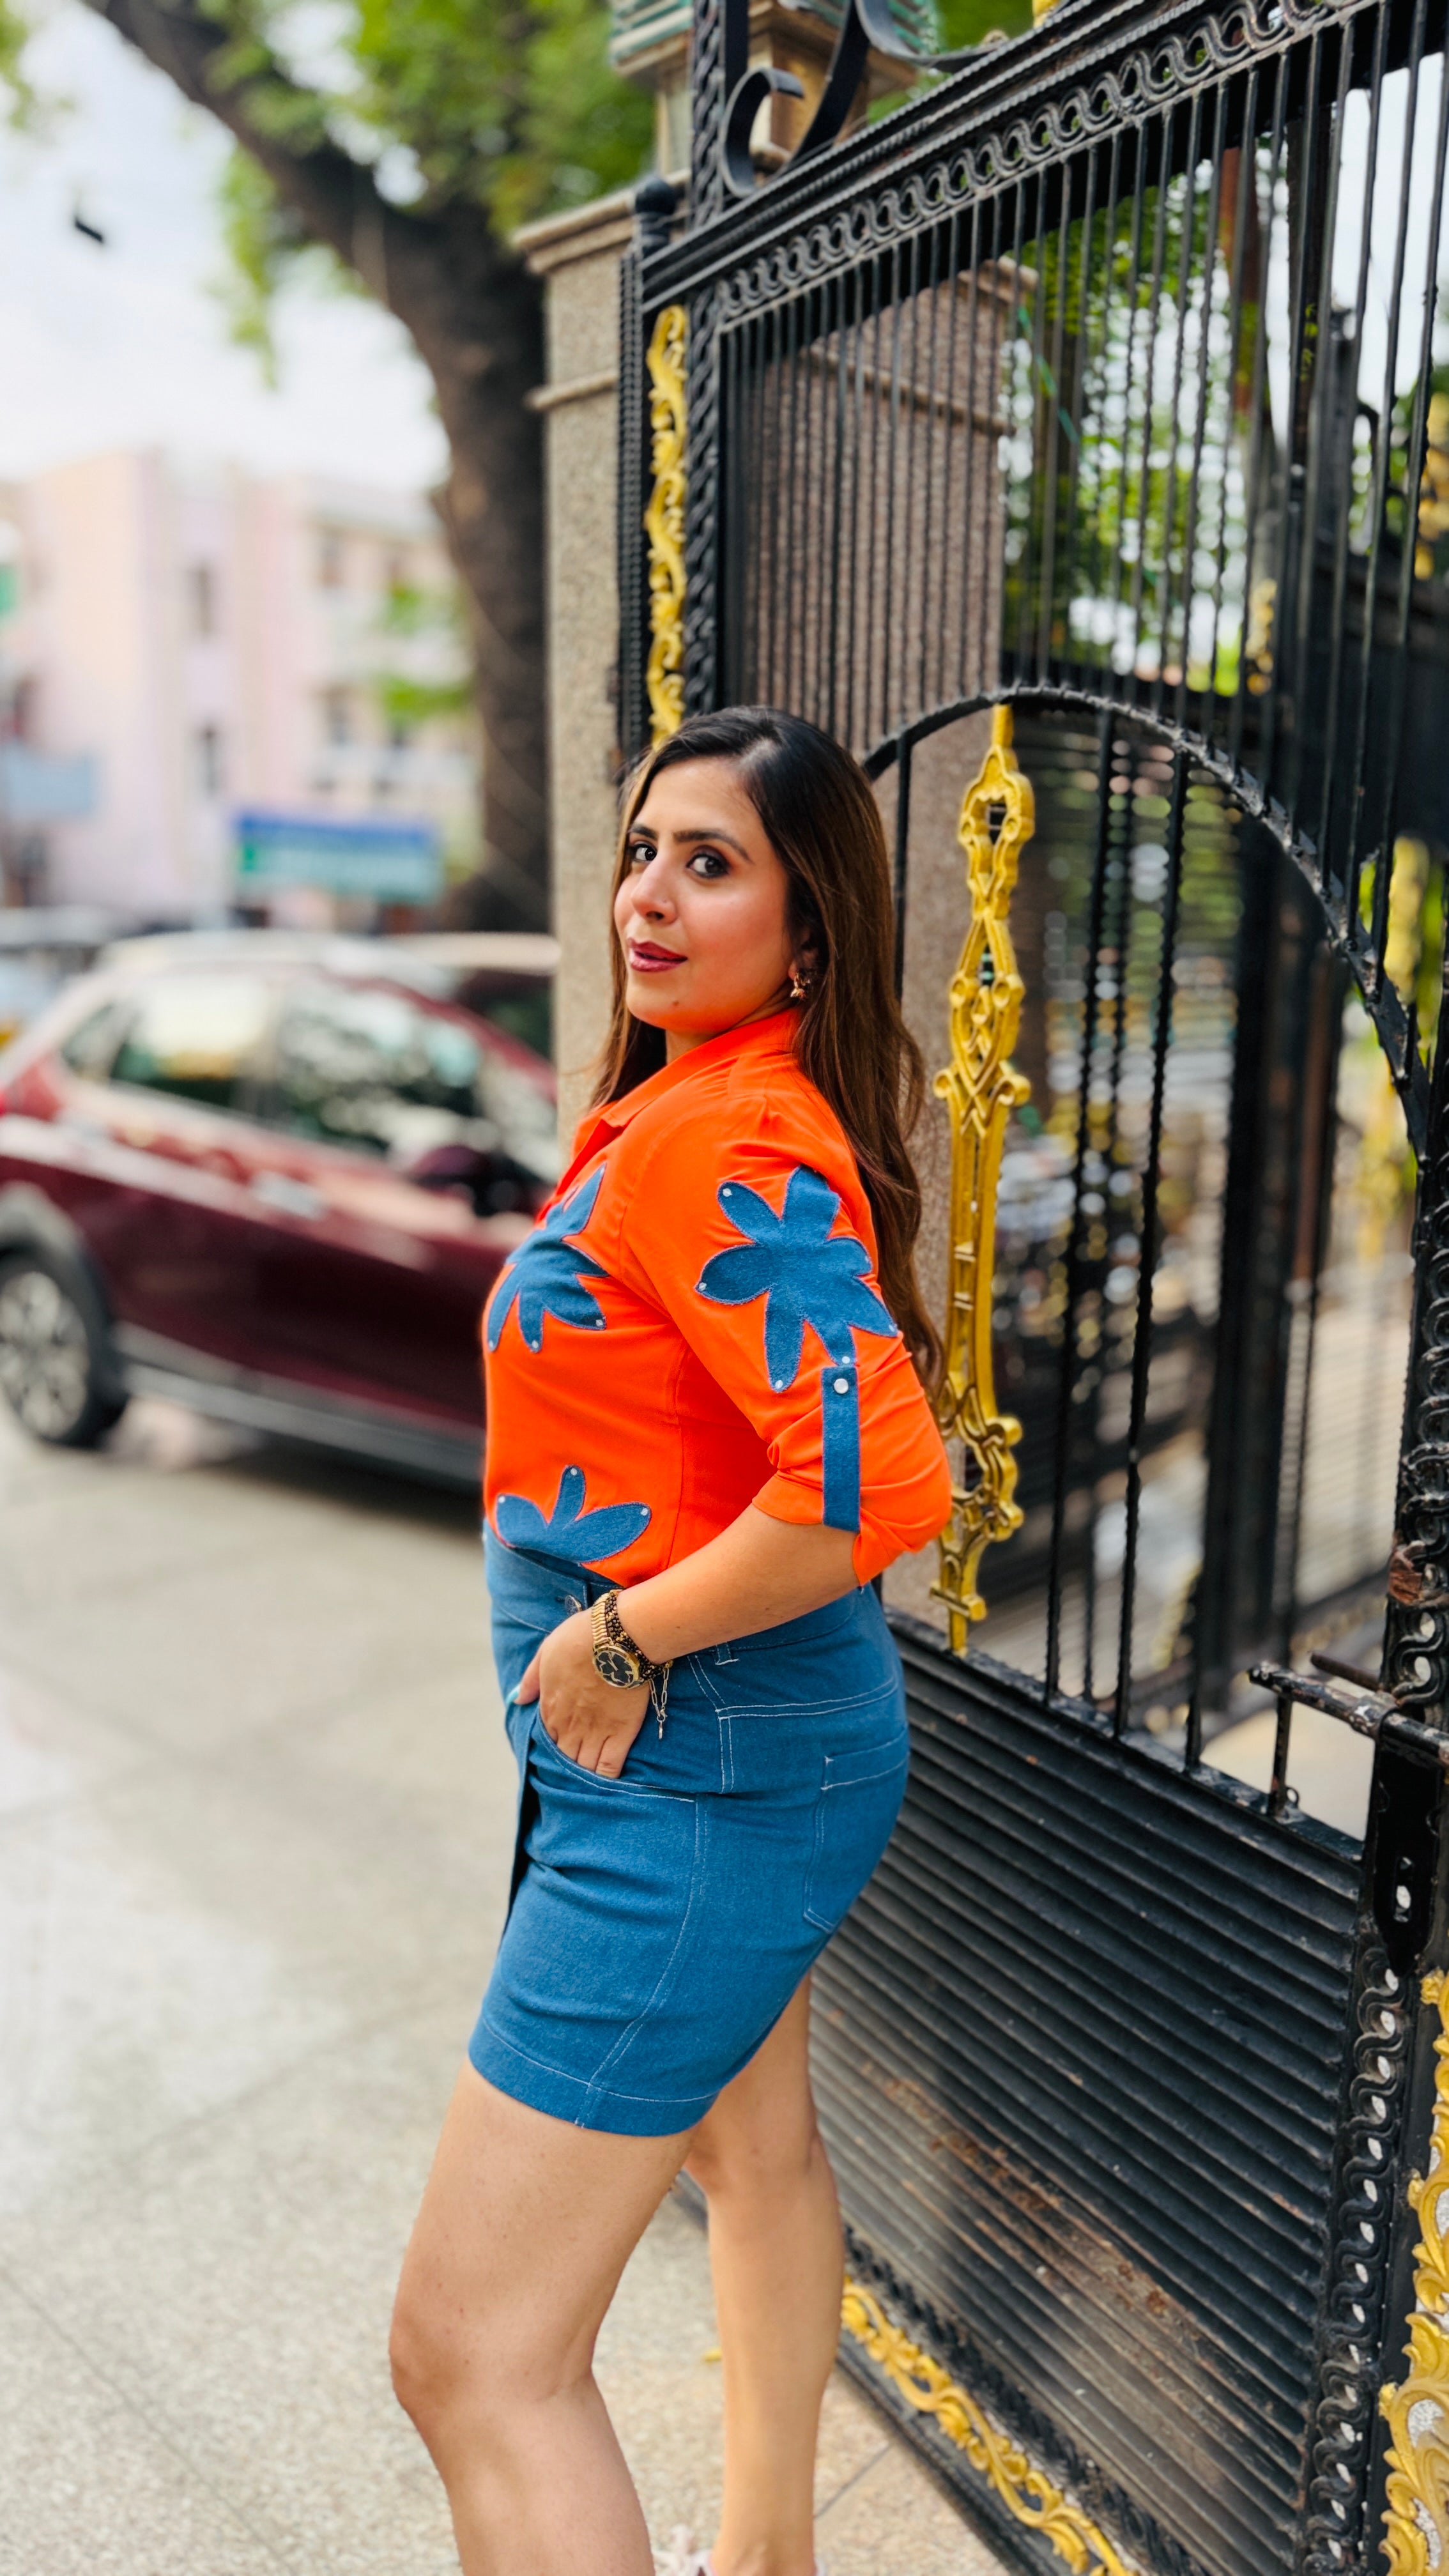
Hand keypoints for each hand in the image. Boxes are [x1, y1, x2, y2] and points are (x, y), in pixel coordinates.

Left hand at [517, 1609, 650, 1777]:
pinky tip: (608, 1781)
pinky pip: (610, 1767)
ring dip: (585, 1774)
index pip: (548, 1739)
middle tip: (578, 1766)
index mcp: (550, 1708)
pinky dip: (607, 1778)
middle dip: (569, 1764)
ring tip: (590, 1779)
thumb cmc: (580, 1638)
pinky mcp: (620, 1734)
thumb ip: (531, 1679)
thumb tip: (517, 1700)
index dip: (555, 1745)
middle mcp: (569, 1726)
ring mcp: (595, 1732)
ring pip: (584, 1767)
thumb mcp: (547, 1651)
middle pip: (565, 1758)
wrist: (615, 1637)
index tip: (564, 1745)